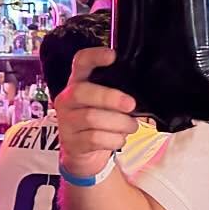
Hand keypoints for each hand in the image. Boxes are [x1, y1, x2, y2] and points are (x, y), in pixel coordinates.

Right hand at [54, 46, 138, 180]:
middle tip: (131, 105)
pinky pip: (94, 139)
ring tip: (131, 126)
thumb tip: (142, 96)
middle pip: (82, 92)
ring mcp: (66, 121)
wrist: (82, 153)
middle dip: (110, 98)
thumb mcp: (106, 104)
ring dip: (118, 123)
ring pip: (91, 118)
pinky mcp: (71, 142)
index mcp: (78, 83)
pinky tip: (120, 139)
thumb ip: (118, 94)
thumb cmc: (99, 122)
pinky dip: (114, 139)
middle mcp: (67, 99)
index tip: (112, 55)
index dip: (94, 56)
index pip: (80, 62)